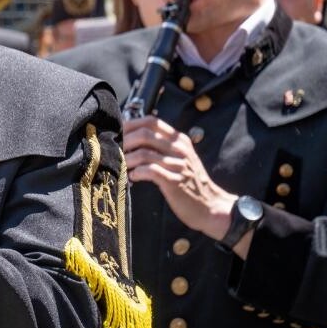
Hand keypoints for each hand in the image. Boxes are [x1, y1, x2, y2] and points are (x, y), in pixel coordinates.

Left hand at [123, 116, 246, 254]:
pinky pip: (150, 171)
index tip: (118, 132)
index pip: (151, 121)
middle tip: (115, 151)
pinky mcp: (175, 182)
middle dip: (125, 141)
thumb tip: (131, 138)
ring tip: (121, 166)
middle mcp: (179, 149)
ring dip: (127, 159)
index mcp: (179, 140)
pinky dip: (137, 173)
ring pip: (144, 153)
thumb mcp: (179, 158)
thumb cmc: (190, 182)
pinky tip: (132, 178)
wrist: (211, 206)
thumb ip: (161, 146)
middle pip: (144, 134)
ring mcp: (178, 165)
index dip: (131, 124)